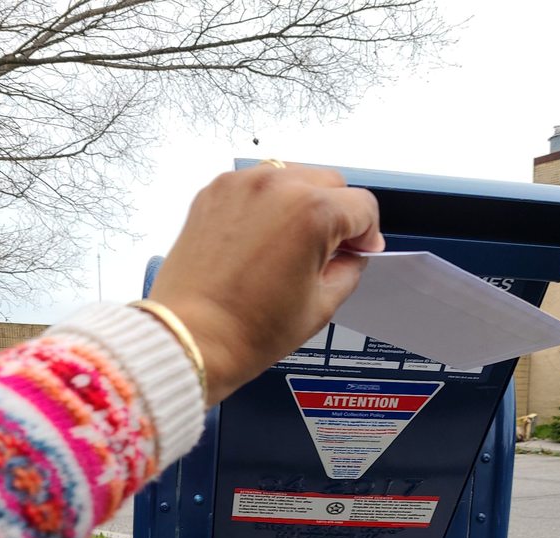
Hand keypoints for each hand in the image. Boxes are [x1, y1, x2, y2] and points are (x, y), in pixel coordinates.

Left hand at [148, 163, 382, 405]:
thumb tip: (352, 254)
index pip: (362, 206)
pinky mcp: (214, 192)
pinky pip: (256, 186)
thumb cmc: (246, 330)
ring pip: (292, 177)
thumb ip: (348, 270)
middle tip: (329, 251)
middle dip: (337, 214)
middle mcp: (277, 185)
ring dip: (302, 204)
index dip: (368, 233)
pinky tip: (262, 240)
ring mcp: (242, 184)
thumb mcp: (321, 307)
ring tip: (291, 246)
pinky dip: (267, 205)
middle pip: (330, 183)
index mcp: (311, 212)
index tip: (360, 250)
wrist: (191, 337)